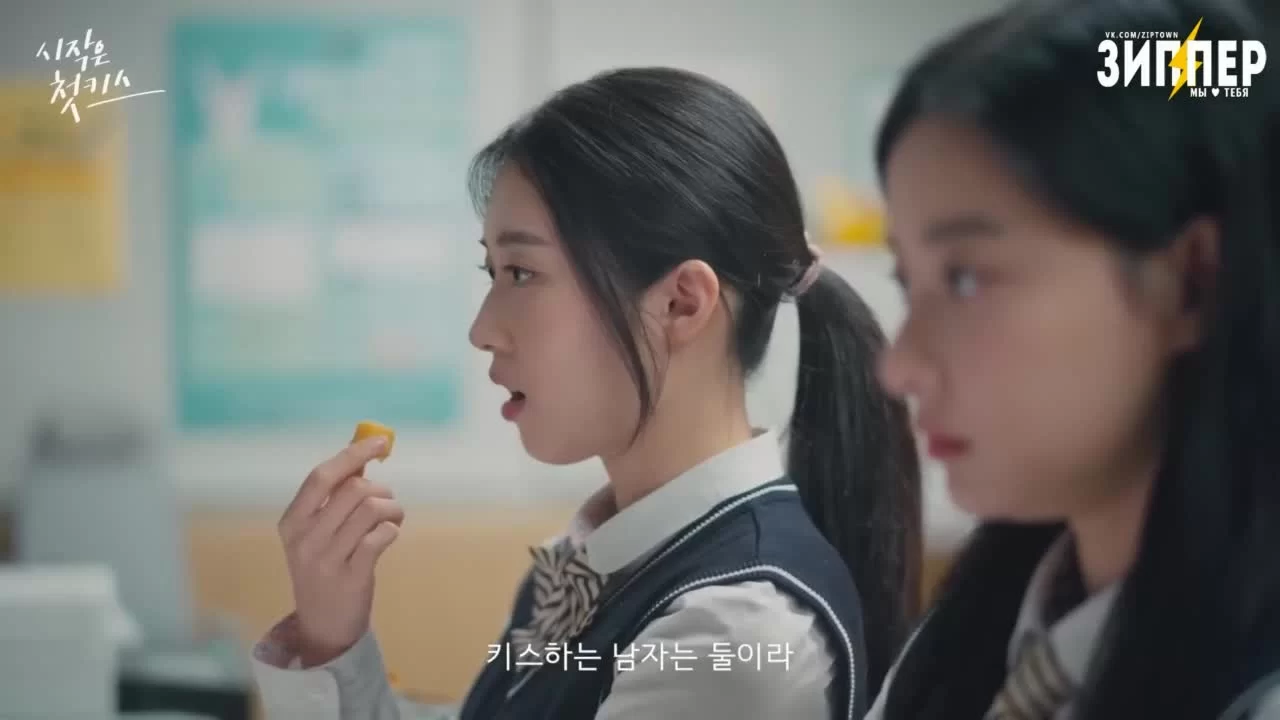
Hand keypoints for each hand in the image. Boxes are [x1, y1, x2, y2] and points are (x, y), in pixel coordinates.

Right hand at [277, 437, 404, 666]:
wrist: (323, 625)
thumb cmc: (326, 567)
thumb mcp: (318, 533)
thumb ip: (334, 497)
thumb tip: (362, 456)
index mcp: (292, 521)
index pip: (322, 476)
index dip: (353, 454)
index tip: (380, 441)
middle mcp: (304, 539)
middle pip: (353, 490)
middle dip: (381, 489)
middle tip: (388, 502)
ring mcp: (326, 560)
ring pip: (371, 510)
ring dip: (392, 509)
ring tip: (392, 520)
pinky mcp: (351, 577)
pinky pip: (380, 537)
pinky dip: (391, 530)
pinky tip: (389, 536)